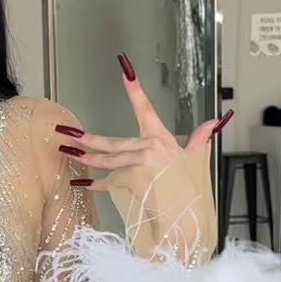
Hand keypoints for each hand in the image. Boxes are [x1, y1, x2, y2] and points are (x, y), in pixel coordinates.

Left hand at [56, 55, 230, 260]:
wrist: (186, 211)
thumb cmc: (189, 185)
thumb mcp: (194, 159)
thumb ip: (199, 138)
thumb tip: (213, 122)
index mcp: (160, 138)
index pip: (145, 108)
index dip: (135, 89)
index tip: (125, 70)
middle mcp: (146, 148)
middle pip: (111, 142)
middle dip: (86, 138)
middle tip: (67, 132)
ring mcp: (136, 165)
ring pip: (106, 161)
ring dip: (85, 158)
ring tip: (67, 152)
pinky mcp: (130, 182)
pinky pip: (109, 182)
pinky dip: (95, 184)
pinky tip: (80, 182)